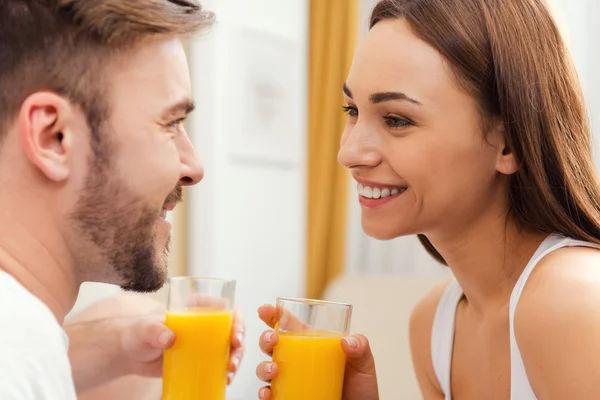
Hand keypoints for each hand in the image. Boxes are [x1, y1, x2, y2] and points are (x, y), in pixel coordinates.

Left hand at [120, 307, 245, 383]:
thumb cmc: (136, 333)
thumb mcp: (144, 329)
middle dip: (239, 345)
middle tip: (232, 362)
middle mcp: (206, 321)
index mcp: (196, 306)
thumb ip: (154, 330)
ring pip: (230, 347)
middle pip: (233, 328)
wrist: (130, 354)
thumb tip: (169, 337)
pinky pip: (220, 362)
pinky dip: (226, 371)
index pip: (225, 307)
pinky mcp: (201, 357)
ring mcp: (205, 340)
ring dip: (236, 359)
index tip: (235, 338)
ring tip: (229, 374)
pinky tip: (226, 380)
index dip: (237, 320)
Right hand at [255, 304, 378, 399]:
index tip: (264, 309)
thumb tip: (347, 342)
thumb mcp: (364, 363)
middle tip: (272, 340)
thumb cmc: (360, 386)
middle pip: (272, 343)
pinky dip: (264, 393)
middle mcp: (296, 360)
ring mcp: (290, 379)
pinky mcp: (287, 397)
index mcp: (311, 343)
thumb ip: (360, 347)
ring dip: (263, 367)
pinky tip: (268, 393)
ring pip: (265, 368)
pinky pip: (269, 394)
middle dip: (265, 338)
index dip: (273, 314)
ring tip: (273, 370)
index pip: (289, 324)